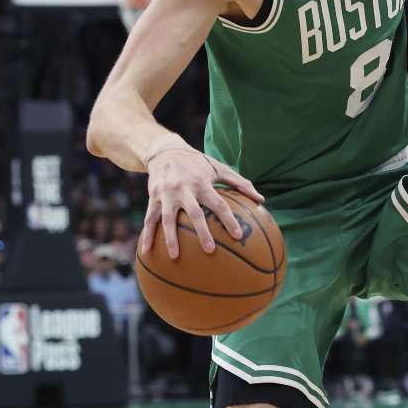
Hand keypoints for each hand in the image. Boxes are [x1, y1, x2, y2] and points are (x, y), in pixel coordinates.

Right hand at [142, 148, 263, 259]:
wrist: (165, 150)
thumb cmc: (198, 162)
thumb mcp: (219, 168)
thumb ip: (240, 183)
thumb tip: (261, 200)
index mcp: (202, 183)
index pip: (219, 204)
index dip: (229, 219)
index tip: (238, 235)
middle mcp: (184, 190)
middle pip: (194, 214)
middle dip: (202, 232)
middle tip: (210, 250)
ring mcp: (167, 195)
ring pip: (168, 219)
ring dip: (171, 238)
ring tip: (175, 256)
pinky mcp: (153, 198)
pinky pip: (149, 219)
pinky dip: (147, 235)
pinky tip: (146, 252)